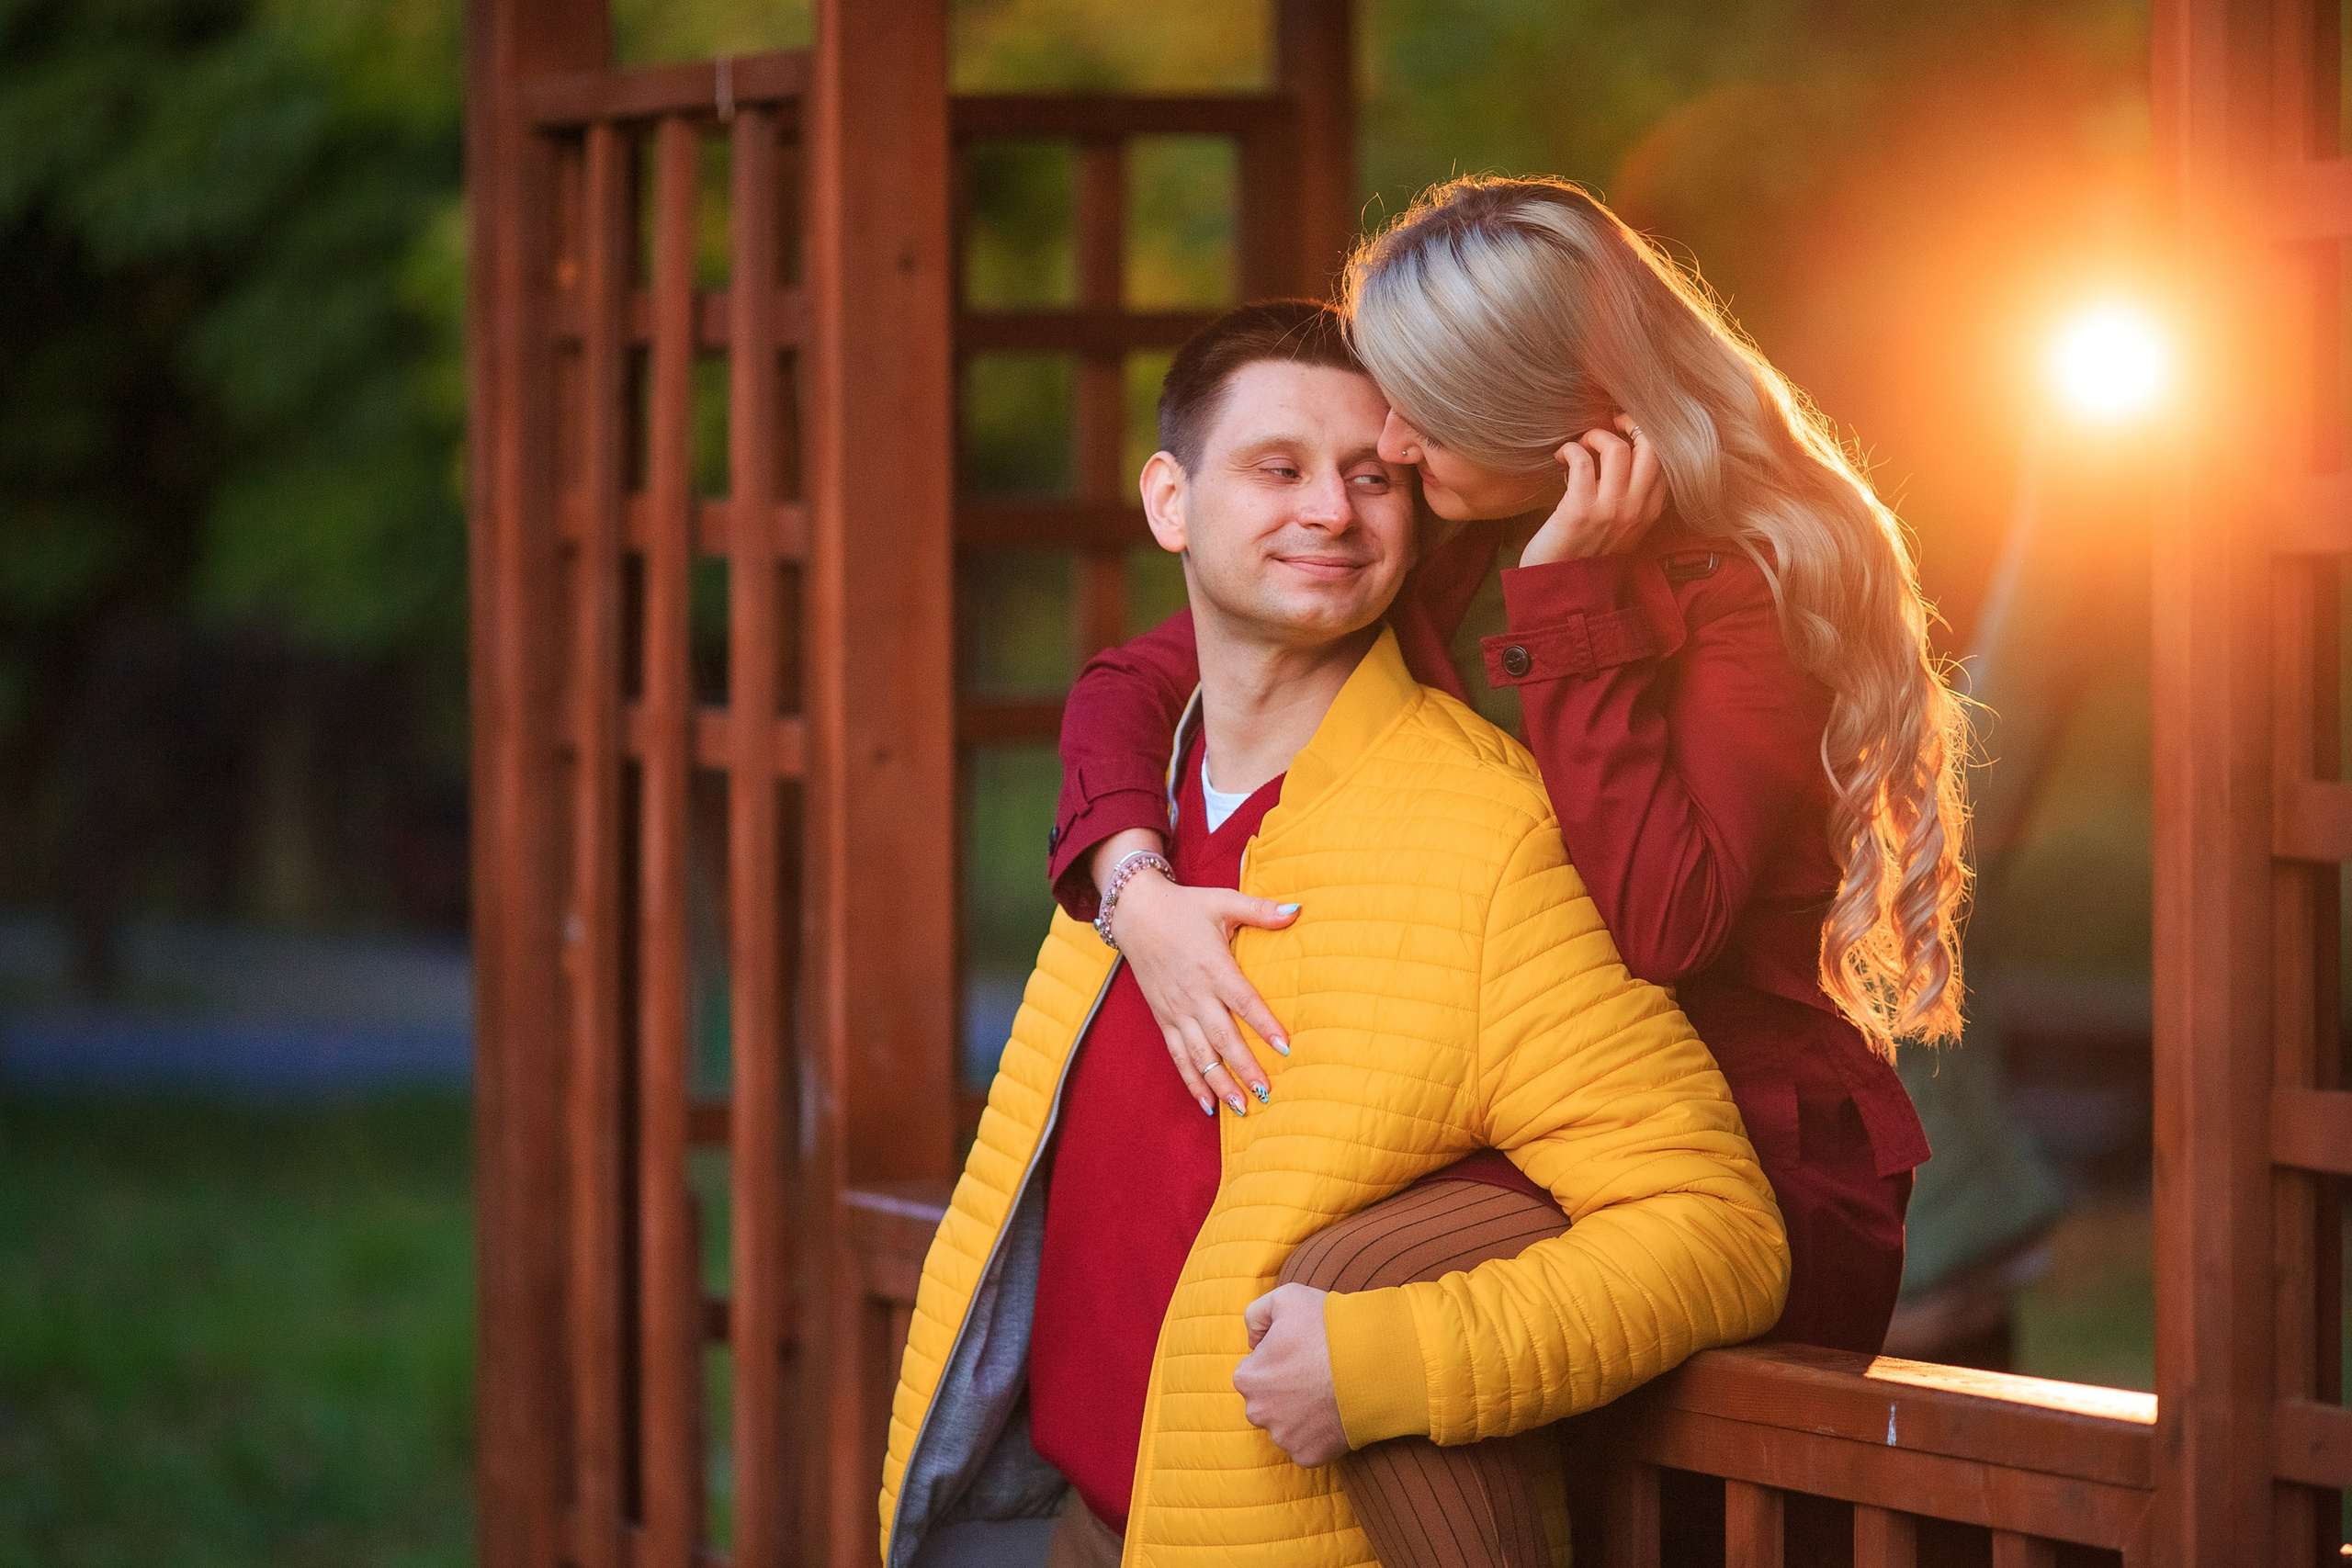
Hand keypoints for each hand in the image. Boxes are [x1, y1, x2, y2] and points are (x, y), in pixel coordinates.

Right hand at [1094, 834, 1298, 1117]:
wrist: (1135, 913)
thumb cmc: (1184, 907)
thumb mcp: (1223, 901)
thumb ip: (1261, 910)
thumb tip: (1298, 909)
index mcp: (1214, 967)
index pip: (1243, 1001)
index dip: (1264, 1024)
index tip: (1286, 1046)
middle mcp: (1194, 994)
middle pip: (1223, 1037)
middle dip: (1245, 1067)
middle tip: (1266, 1093)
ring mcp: (1176, 1010)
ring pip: (1200, 1054)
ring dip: (1220, 1083)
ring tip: (1241, 1107)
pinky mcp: (1163, 1018)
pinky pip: (1177, 1055)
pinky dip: (1192, 1081)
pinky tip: (1207, 1104)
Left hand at [1235, 1284, 1346, 1466]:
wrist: (1374, 1362)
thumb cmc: (1328, 1327)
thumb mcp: (1285, 1297)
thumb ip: (1256, 1314)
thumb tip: (1253, 1341)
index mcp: (1247, 1377)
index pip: (1255, 1367)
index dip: (1279, 1355)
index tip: (1302, 1350)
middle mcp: (1258, 1412)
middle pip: (1268, 1399)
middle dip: (1286, 1388)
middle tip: (1316, 1371)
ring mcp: (1284, 1438)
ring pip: (1287, 1423)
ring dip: (1302, 1411)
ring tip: (1329, 1390)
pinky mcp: (1308, 1456)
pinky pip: (1308, 1444)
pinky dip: (1319, 1433)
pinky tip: (1335, 1412)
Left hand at [1519, 414, 1666, 566]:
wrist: (1560, 589)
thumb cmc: (1585, 553)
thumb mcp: (1622, 527)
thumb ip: (1631, 497)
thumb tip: (1625, 452)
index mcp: (1651, 511)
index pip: (1665, 457)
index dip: (1645, 434)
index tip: (1626, 429)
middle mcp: (1636, 509)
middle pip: (1651, 445)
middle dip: (1630, 423)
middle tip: (1609, 425)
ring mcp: (1610, 510)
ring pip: (1617, 448)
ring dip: (1595, 436)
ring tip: (1581, 446)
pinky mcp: (1579, 510)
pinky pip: (1582, 461)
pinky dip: (1570, 450)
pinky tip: (1561, 457)